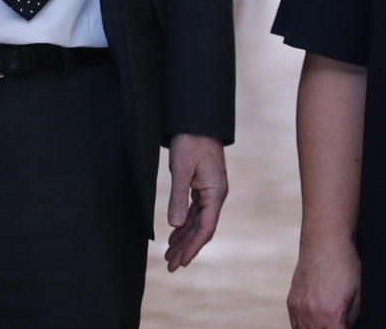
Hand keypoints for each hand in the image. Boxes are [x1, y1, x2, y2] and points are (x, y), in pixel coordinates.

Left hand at [164, 133, 227, 271]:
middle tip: (171, 266)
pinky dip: (184, 224)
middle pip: (201, 229)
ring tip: (170, 256)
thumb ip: (178, 197)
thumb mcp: (182, 169)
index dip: (193, 247)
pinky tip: (175, 234)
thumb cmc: (191, 141)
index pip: (206, 228)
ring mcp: (210, 191)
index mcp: (215, 193)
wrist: (196, 120)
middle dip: (187, 248)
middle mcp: (215, 195)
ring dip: (184, 239)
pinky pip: (193, 211)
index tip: (181, 262)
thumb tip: (175, 225)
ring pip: (197, 222)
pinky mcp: (202, 186)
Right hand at [287, 240, 360, 327]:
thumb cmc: (345, 267)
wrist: (324, 242)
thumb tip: (348, 327)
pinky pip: (295, 325)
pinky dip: (304, 327)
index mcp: (332, 316)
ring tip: (325, 324)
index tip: (344, 326)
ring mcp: (299, 309)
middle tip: (336, 323)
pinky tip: (314, 323)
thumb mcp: (358, 298)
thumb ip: (351, 320)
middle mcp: (312, 315)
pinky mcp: (291, 302)